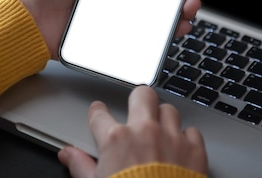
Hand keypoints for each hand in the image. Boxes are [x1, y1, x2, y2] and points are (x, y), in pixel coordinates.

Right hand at [58, 85, 207, 176]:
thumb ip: (81, 166)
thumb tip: (68, 155)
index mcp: (116, 139)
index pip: (100, 114)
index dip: (98, 112)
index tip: (99, 112)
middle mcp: (144, 131)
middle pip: (142, 95)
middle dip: (139, 99)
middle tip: (138, 108)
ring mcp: (171, 138)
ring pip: (169, 110)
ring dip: (164, 119)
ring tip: (161, 130)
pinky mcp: (194, 150)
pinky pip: (192, 132)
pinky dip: (187, 138)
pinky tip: (182, 147)